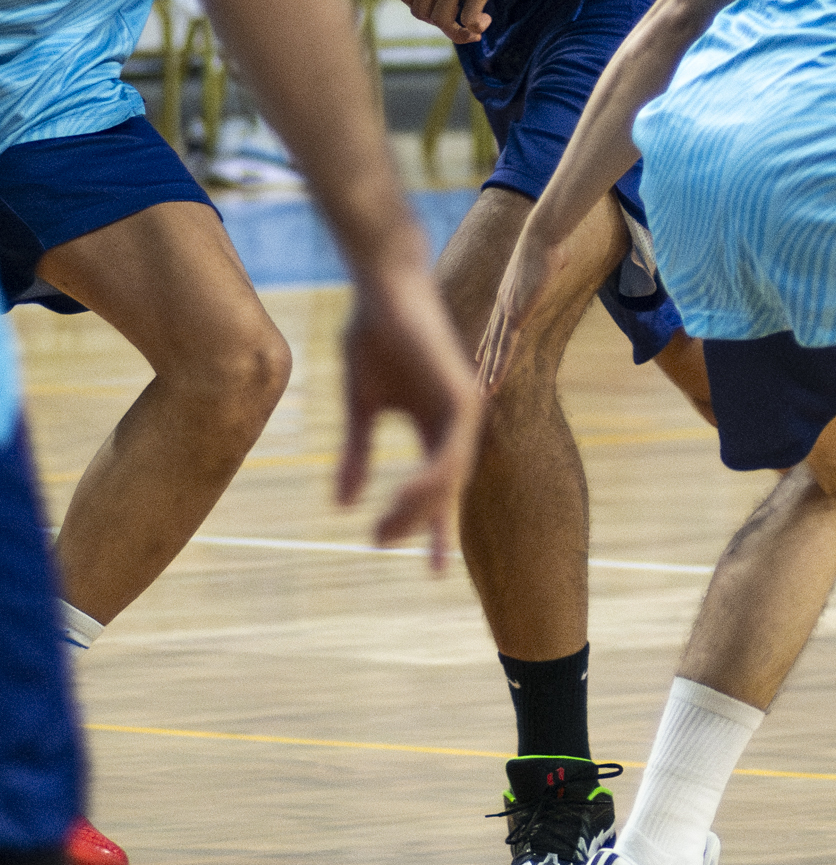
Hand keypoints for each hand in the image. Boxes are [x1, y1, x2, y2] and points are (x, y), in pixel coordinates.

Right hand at [332, 252, 481, 569]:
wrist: (381, 291)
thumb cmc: (372, 339)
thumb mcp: (360, 407)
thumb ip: (358, 453)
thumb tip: (343, 504)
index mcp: (436, 425)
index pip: (441, 487)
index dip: (436, 530)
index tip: (436, 573)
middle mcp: (456, 422)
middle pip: (447, 490)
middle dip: (419, 524)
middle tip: (382, 544)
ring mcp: (463, 409)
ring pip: (450, 477)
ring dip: (420, 507)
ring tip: (386, 529)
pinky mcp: (460, 395)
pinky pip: (451, 451)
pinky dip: (431, 478)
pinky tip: (407, 496)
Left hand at [400, 0, 542, 43]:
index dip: (423, 8)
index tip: (442, 8)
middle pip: (422, 11)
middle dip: (440, 23)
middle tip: (460, 21)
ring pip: (442, 19)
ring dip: (456, 32)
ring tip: (474, 29)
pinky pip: (468, 17)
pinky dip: (474, 27)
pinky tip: (485, 21)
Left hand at [474, 215, 575, 393]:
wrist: (541, 238)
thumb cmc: (549, 244)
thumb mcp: (551, 259)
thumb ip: (553, 262)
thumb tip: (561, 255)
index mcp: (509, 296)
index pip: (495, 326)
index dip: (487, 343)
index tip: (479, 358)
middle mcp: (502, 306)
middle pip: (490, 342)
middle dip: (483, 366)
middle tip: (475, 387)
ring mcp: (506, 312)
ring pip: (495, 350)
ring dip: (489, 373)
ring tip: (483, 394)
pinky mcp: (515, 315)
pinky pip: (504, 347)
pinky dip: (498, 366)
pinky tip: (493, 381)